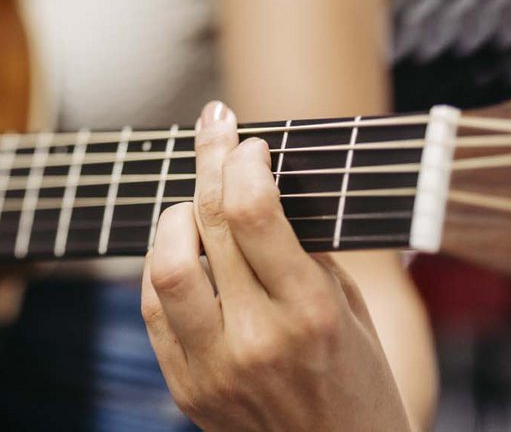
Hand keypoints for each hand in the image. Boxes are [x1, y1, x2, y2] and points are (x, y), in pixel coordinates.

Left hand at [140, 101, 413, 431]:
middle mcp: (257, 338)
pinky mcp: (185, 385)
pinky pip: (153, 307)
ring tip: (195, 204)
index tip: (247, 140)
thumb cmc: (357, 381)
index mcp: (311, 313)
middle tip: (214, 126)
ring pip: (165, 263)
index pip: (254, 214)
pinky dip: (163, 266)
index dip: (242, 162)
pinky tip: (184, 251)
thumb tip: (257, 180)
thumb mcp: (351, 310)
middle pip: (208, 224)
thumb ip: (304, 250)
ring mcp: (214, 365)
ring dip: (176, 218)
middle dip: (209, 160)